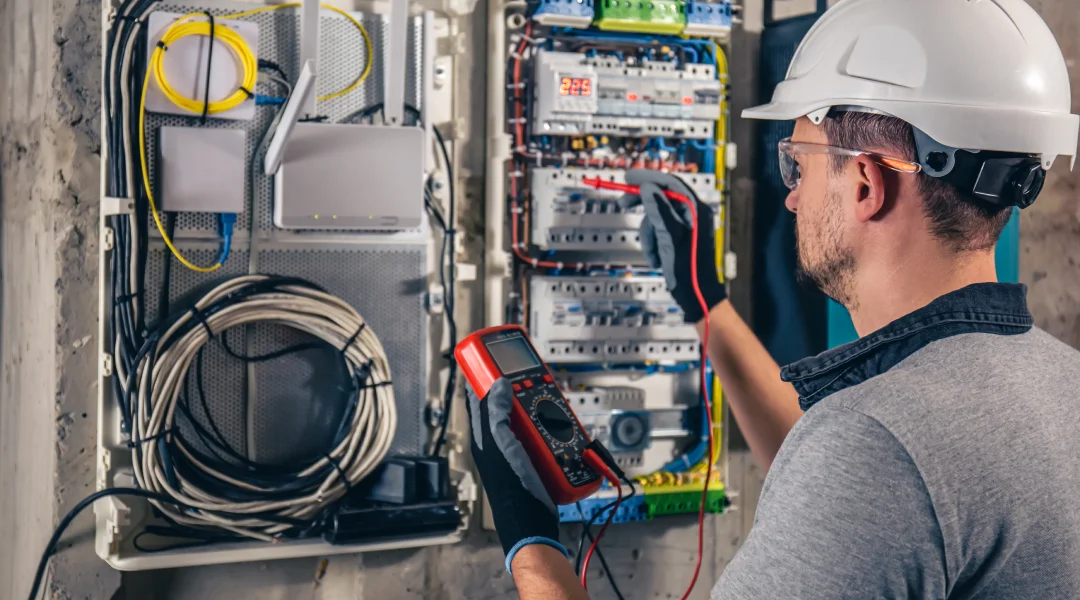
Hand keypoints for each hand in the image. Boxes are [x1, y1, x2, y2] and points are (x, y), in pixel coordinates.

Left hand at [466, 379, 565, 567]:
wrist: (533, 521)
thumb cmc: (511, 487)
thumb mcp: (500, 445)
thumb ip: (496, 414)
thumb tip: (499, 384)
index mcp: (484, 435)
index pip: (478, 398)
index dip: (484, 376)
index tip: (494, 358)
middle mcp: (499, 440)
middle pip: (509, 405)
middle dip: (521, 391)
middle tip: (534, 380)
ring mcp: (518, 449)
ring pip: (530, 418)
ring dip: (542, 410)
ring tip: (551, 405)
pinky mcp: (536, 458)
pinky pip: (545, 435)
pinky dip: (554, 429)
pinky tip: (563, 428)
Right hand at [622, 169, 726, 322]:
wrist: (696, 295)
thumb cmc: (690, 269)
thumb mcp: (670, 236)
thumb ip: (659, 210)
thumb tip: (648, 188)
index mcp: (695, 210)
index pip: (670, 183)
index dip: (648, 178)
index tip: (629, 177)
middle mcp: (692, 215)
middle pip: (661, 198)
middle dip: (643, 206)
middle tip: (624, 203)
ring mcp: (685, 227)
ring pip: (656, 218)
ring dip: (649, 236)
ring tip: (654, 253)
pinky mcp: (678, 238)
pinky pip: (658, 232)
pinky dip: (653, 244)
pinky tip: (658, 258)